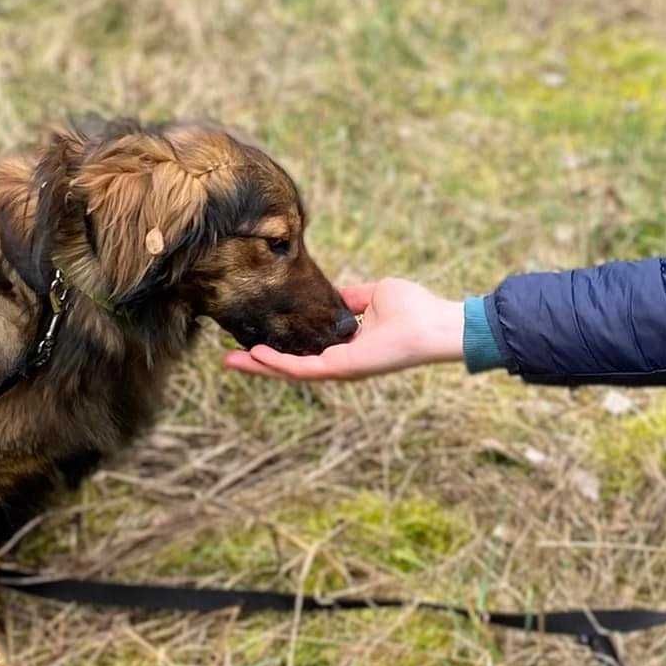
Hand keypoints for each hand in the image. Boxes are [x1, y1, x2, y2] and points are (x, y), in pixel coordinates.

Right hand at [222, 278, 463, 381]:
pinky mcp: (343, 369)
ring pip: (291, 371)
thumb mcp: (375, 294)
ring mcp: (340, 369)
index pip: (304, 351)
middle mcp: (340, 363)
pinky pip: (303, 369)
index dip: (279, 348)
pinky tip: (256, 355)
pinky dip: (278, 364)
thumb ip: (352, 298)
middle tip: (228, 360)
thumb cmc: (416, 309)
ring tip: (230, 362)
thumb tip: (334, 294)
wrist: (437, 324)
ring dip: (260, 367)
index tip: (252, 340)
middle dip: (259, 364)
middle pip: (291, 366)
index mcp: (346, 347)